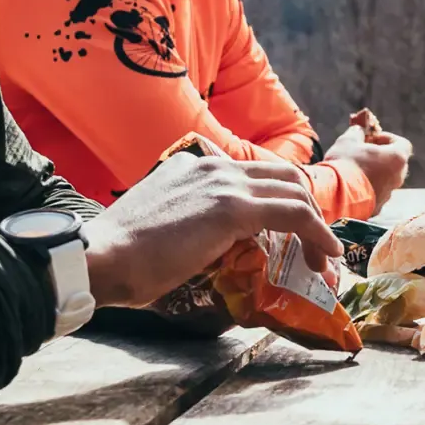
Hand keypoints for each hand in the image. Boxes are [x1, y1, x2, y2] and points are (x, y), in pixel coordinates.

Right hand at [83, 153, 340, 307]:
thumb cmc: (121, 257)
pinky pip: (294, 214)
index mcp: (193, 165)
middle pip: (284, 178)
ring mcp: (224, 183)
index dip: (282, 200)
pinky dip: (317, 233)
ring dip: (317, 227)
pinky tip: (325, 254)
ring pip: (295, 194)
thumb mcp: (162, 226)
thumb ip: (193, 224)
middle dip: (308, 210)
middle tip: (317, 244)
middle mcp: (212, 165)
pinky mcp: (233, 207)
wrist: (99, 258)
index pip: (254, 174)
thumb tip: (215, 248)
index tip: (295, 229)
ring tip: (324, 259)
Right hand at [323, 124, 412, 202]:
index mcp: (397, 159)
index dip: (388, 138)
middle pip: (395, 163)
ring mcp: (388, 195)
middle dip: (381, 156)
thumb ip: (357, 132)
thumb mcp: (348, 141)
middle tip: (363, 152)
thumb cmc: (344, 164)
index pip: (403, 144)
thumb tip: (358, 130)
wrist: (333, 197)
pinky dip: (366, 188)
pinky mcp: (376, 208)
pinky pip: (375, 194)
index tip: (372, 138)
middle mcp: (397, 178)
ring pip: (385, 180)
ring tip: (354, 169)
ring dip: (374, 173)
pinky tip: (350, 186)